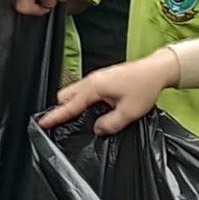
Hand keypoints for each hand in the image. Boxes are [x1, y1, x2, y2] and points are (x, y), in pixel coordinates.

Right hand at [38, 50, 178, 132]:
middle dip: (63, 109)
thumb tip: (97, 129)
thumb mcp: (129, 112)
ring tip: (79, 119)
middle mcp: (92, 80)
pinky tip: (93, 110)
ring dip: (73, 104)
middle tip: (64, 124)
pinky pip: (84, 90)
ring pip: (75, 92)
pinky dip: (82, 100)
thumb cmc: (144, 88)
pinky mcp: (102, 78)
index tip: (42, 123)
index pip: (70, 105)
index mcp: (94, 87)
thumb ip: (110, 124)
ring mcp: (96, 78)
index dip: (56, 116)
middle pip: (66, 95)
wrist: (156, 69)